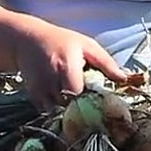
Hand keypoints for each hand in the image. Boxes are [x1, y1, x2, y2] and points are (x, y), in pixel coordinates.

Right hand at [12, 22, 127, 110]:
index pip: (79, 95)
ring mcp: (40, 88)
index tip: (98, 104)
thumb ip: (106, 62)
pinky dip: (56, 109)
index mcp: (67, 66)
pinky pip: (47, 110)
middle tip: (90, 107)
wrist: (26, 39)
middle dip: (80, 109)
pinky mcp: (33, 94)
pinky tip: (62, 100)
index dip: (89, 102)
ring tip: (76, 103)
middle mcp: (51, 79)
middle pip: (69, 107)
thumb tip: (123, 79)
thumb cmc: (61, 40)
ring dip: (68, 110)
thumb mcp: (86, 45)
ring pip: (58, 111)